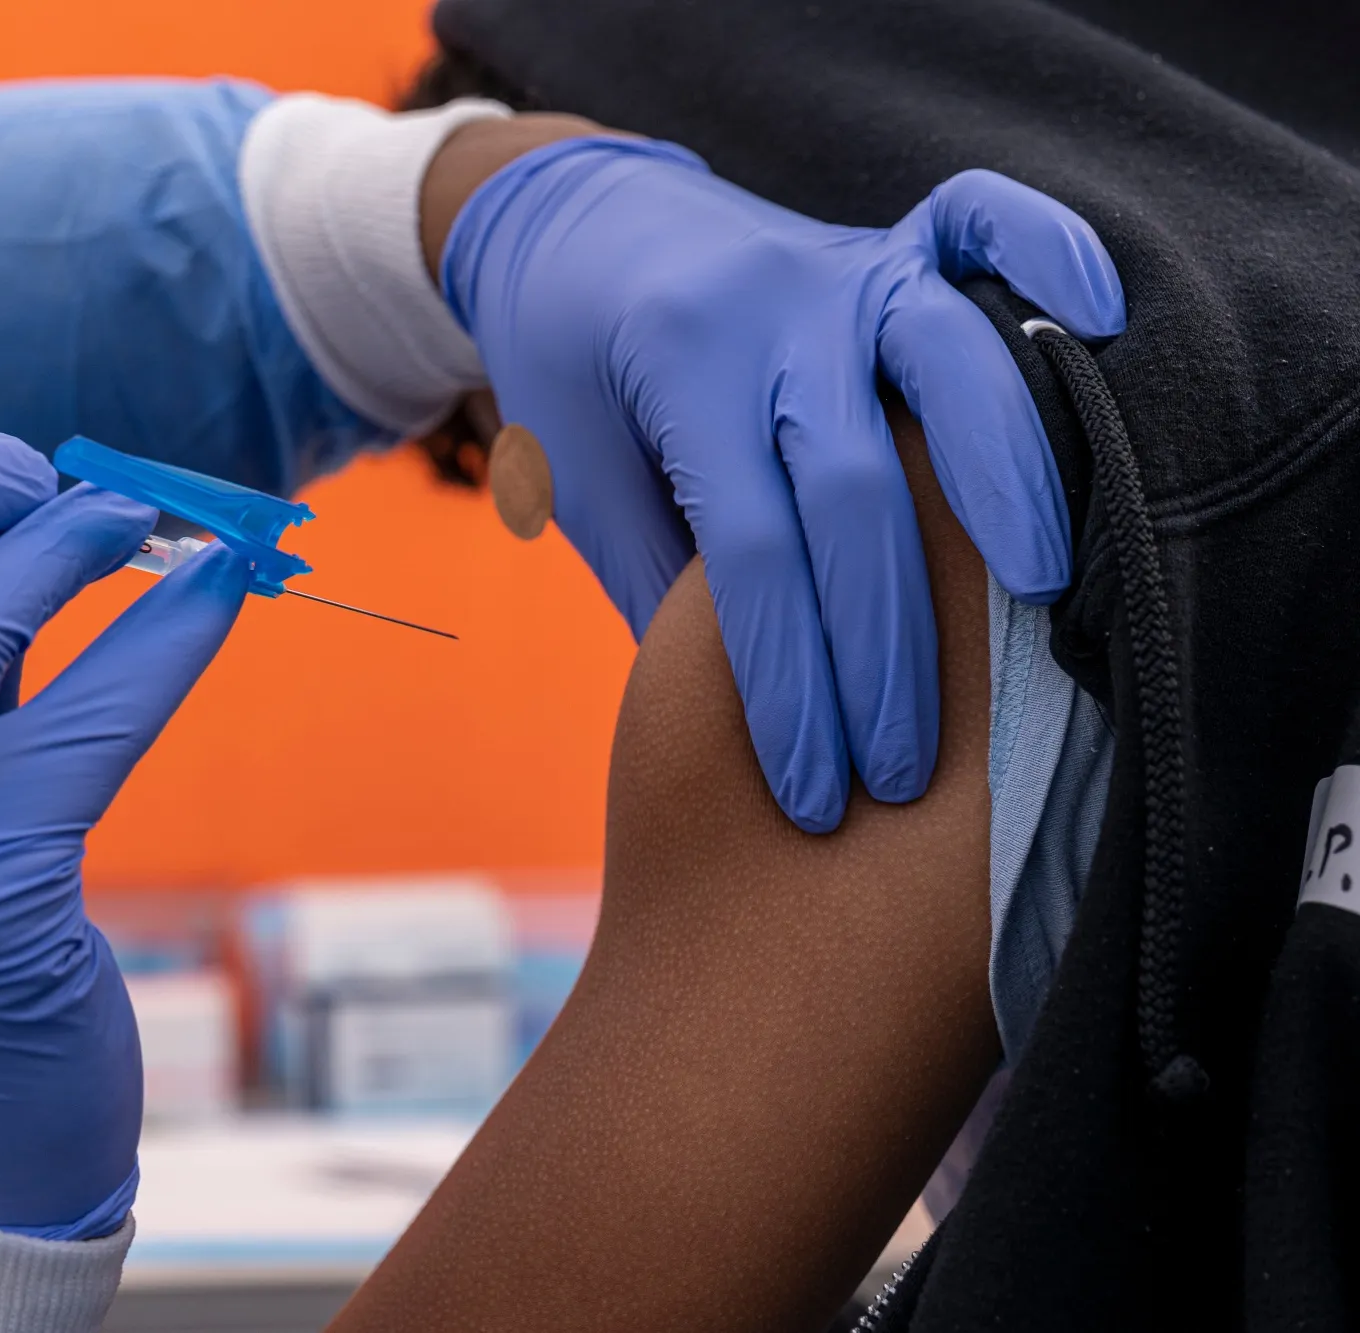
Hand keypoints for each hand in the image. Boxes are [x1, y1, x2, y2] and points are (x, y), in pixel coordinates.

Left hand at [440, 136, 1122, 831]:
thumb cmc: (570, 375)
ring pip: (952, 367)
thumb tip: (754, 711)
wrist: (567, 223)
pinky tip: (1101, 321)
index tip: (809, 792)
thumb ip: (659, 578)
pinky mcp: (888, 238)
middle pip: (855, 491)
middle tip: (904, 768)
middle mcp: (772, 314)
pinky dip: (1049, 255)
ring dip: (1006, 485)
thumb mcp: (576, 482)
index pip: (750, 552)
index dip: (786, 682)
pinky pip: (983, 223)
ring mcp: (841, 265)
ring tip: (1043, 601)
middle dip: (884, 647)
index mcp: (676, 377)